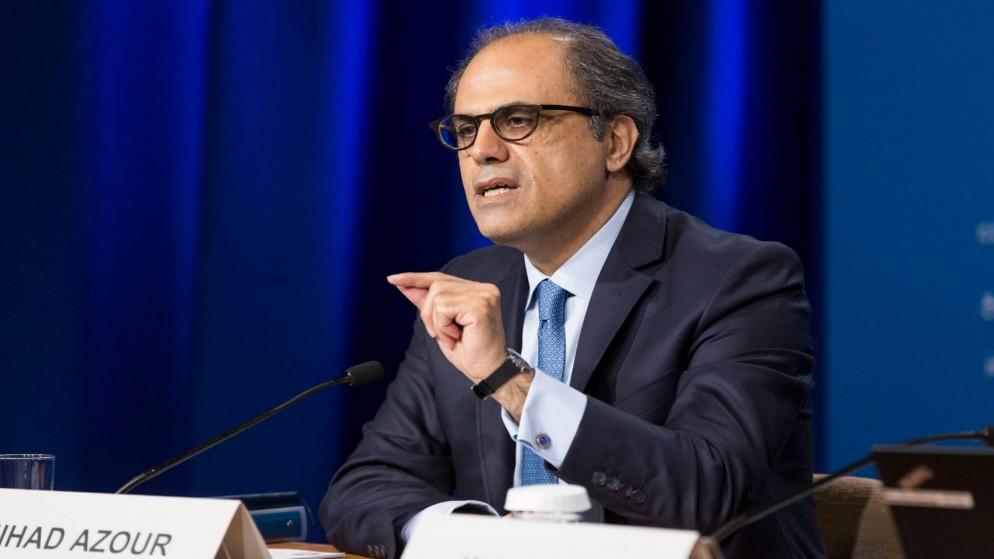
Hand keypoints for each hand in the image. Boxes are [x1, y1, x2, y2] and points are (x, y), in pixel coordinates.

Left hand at [387, 272, 507, 381]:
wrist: (488, 371)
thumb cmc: (470, 351)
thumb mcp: (441, 324)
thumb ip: (428, 303)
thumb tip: (406, 286)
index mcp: (476, 290)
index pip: (440, 278)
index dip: (415, 278)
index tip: (393, 279)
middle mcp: (483, 289)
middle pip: (436, 286)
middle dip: (428, 313)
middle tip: (441, 334)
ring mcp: (484, 295)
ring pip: (438, 297)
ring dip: (437, 323)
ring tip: (452, 336)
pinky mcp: (480, 306)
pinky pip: (444, 308)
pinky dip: (443, 326)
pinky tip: (456, 336)